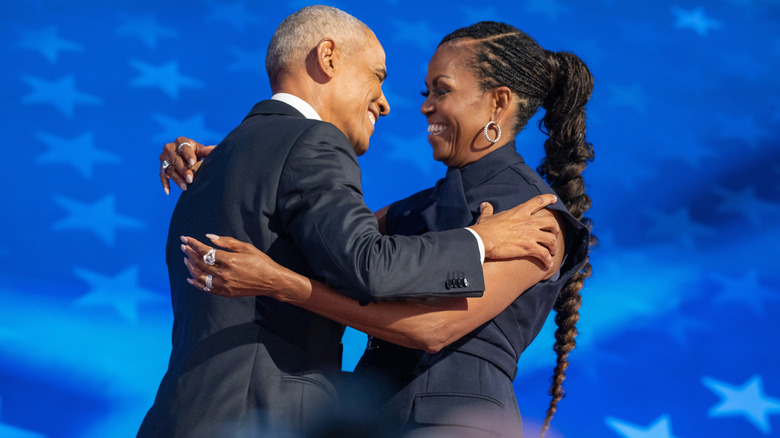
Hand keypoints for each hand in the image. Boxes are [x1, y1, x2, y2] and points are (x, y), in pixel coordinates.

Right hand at [159, 137, 215, 194]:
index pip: (184, 149)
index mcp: (180, 141)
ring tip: (185, 187)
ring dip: (177, 179)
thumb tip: (218, 149)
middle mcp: (169, 149)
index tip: (193, 163)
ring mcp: (164, 159)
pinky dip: (165, 184)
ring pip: (170, 170)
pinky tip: (168, 192)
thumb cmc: (195, 152)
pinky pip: (162, 176)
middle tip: (191, 179)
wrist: (185, 155)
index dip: (189, 156)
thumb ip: (207, 150)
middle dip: (184, 170)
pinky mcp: (162, 168)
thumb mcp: (200, 150)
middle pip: (176, 161)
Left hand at [181, 234, 297, 298]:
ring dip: (191, 267)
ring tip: (186, 259)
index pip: (205, 251)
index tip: (185, 238)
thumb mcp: (246, 247)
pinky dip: (196, 283)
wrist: (271, 281)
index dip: (193, 244)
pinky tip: (190, 278)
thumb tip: (209, 237)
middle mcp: (224, 274)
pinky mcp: (226, 293)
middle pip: (200, 263)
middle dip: (189, 253)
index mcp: (230, 260)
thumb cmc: (261, 262)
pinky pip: (206, 289)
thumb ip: (227, 242)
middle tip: (183, 246)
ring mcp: (224, 285)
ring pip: (200, 276)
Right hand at [468, 194, 560, 268]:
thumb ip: (488, 210)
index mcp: (519, 211)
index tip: (554, 199)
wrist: (482, 240)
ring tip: (552, 252)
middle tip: (554, 235)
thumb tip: (484, 205)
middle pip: (551, 223)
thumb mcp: (486, 217)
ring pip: (551, 239)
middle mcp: (528, 222)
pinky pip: (544, 255)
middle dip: (556, 229)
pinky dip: (548, 260)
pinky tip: (547, 265)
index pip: (538, 201)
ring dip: (553, 247)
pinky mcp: (528, 248)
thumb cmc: (484, 229)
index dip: (548, 199)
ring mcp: (530, 235)